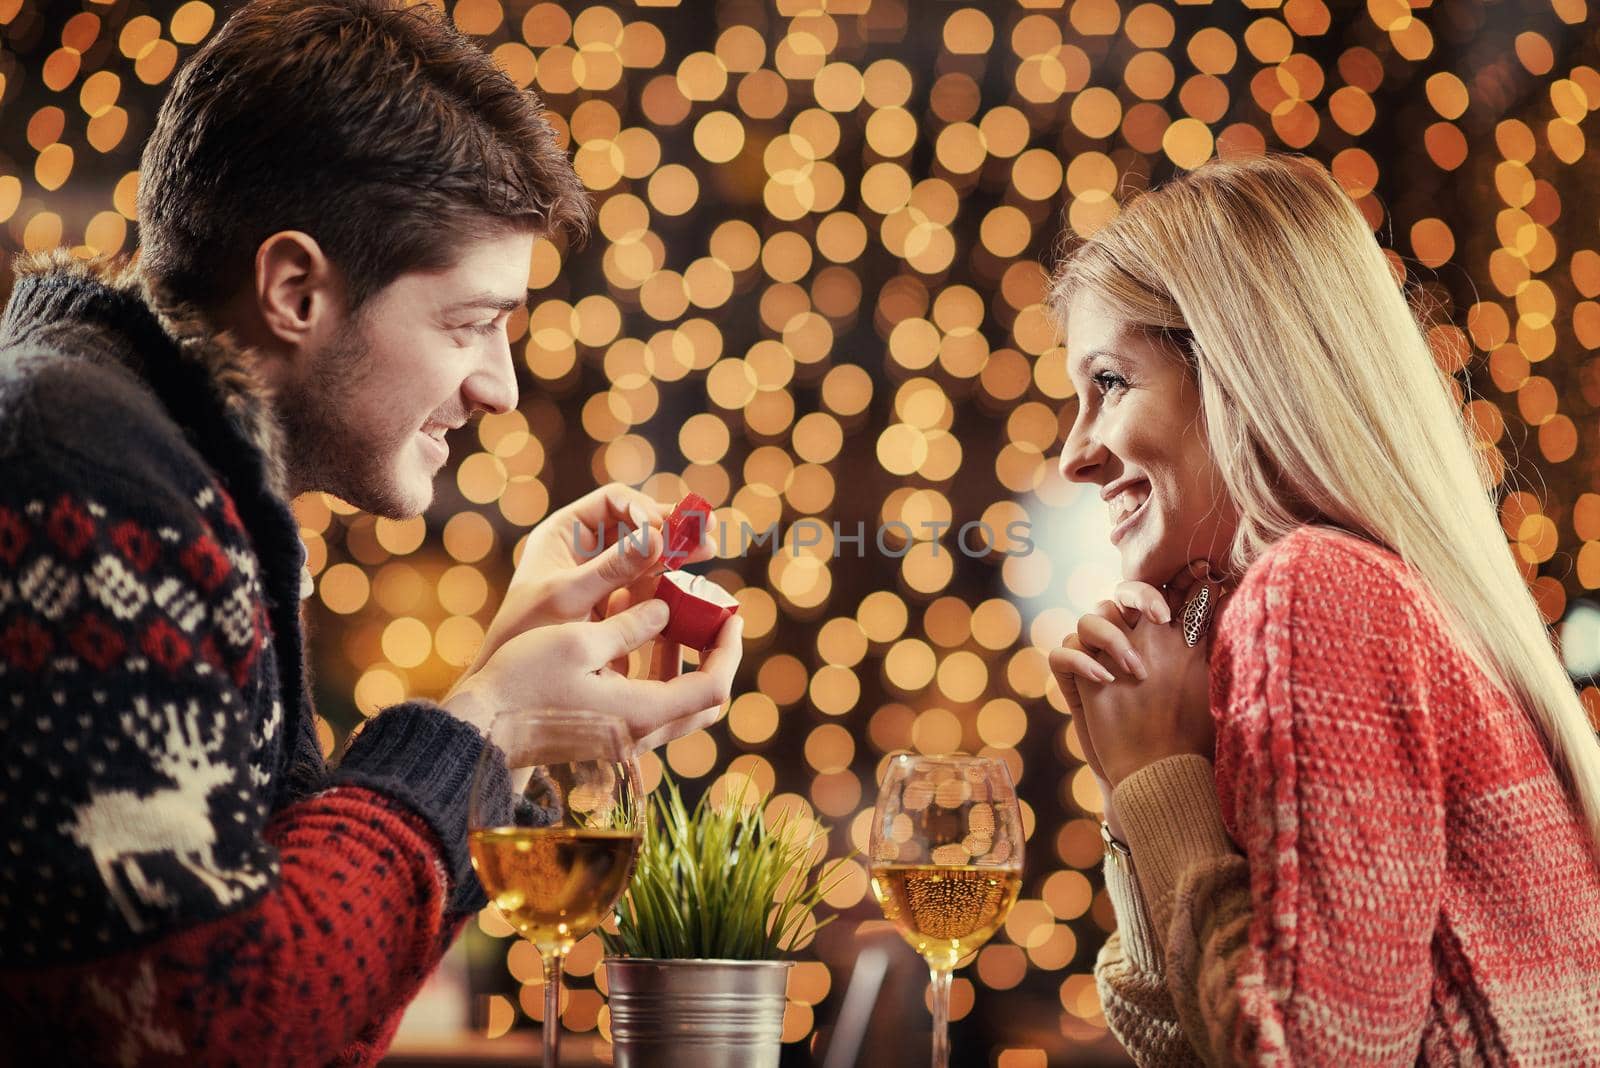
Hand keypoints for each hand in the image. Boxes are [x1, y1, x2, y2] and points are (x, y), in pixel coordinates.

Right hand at [445, 598, 744, 751]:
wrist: (479, 731)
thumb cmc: (522, 684)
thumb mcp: (578, 641)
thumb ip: (630, 626)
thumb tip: (666, 611)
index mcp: (642, 713)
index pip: (713, 686)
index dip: (729, 649)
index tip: (731, 614)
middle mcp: (641, 735)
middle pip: (705, 702)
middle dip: (714, 656)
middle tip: (711, 617)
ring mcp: (624, 742)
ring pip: (679, 705)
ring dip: (685, 662)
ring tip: (675, 616)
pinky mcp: (606, 738)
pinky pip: (651, 707)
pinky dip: (658, 673)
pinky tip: (640, 637)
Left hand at [468, 483, 715, 675]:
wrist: (513, 685)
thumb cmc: (525, 634)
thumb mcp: (569, 598)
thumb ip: (613, 568)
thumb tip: (658, 536)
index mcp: (564, 534)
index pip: (613, 502)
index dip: (643, 509)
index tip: (665, 529)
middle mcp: (585, 549)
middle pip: (637, 524)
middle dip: (672, 526)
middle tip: (707, 527)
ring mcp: (601, 577)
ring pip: (646, 554)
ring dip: (676, 551)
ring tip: (708, 548)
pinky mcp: (614, 606)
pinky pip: (646, 585)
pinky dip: (668, 583)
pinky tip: (689, 585)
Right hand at [1048, 562, 1221, 791]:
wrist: (1156, 774)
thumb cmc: (1187, 731)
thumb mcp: (1203, 677)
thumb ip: (1207, 636)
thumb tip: (1228, 591)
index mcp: (1158, 636)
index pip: (1160, 592)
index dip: (1172, 581)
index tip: (1197, 578)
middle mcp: (1126, 641)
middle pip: (1120, 593)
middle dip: (1139, 593)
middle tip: (1160, 617)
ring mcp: (1097, 659)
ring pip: (1089, 617)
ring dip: (1113, 637)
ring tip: (1137, 672)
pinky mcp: (1074, 682)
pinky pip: (1062, 652)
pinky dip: (1080, 660)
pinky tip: (1104, 680)